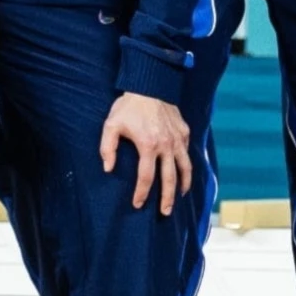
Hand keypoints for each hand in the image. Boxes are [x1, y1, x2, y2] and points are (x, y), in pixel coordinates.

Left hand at [99, 90, 192, 212]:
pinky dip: (187, 165)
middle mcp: (167, 145)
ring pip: (185, 168)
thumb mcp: (111, 125)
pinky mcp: (184, 132)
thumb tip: (108, 169)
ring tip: (179, 196)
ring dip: (183, 185)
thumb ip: (108, 148)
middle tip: (165, 212)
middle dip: (167, 198)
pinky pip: (187, 153)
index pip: (146, 178)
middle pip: (170, 179)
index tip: (138, 204)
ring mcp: (178, 139)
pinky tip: (183, 172)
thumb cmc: (128, 106)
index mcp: (149, 146)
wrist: (150, 83)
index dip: (142, 194)